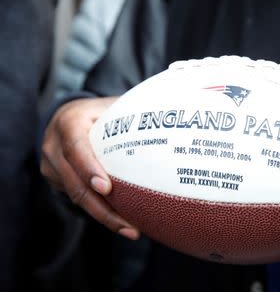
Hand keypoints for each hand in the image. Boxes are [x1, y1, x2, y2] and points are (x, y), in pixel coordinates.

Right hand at [41, 97, 139, 239]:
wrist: (66, 116)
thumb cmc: (100, 111)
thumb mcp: (113, 105)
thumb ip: (134, 111)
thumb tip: (172, 115)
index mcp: (69, 122)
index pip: (76, 147)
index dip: (89, 168)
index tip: (107, 188)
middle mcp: (54, 146)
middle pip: (75, 183)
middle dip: (101, 208)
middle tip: (129, 225)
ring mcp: (51, 166)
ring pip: (76, 197)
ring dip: (104, 216)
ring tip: (131, 230)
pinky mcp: (55, 180)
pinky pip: (78, 199)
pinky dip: (100, 211)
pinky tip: (123, 222)